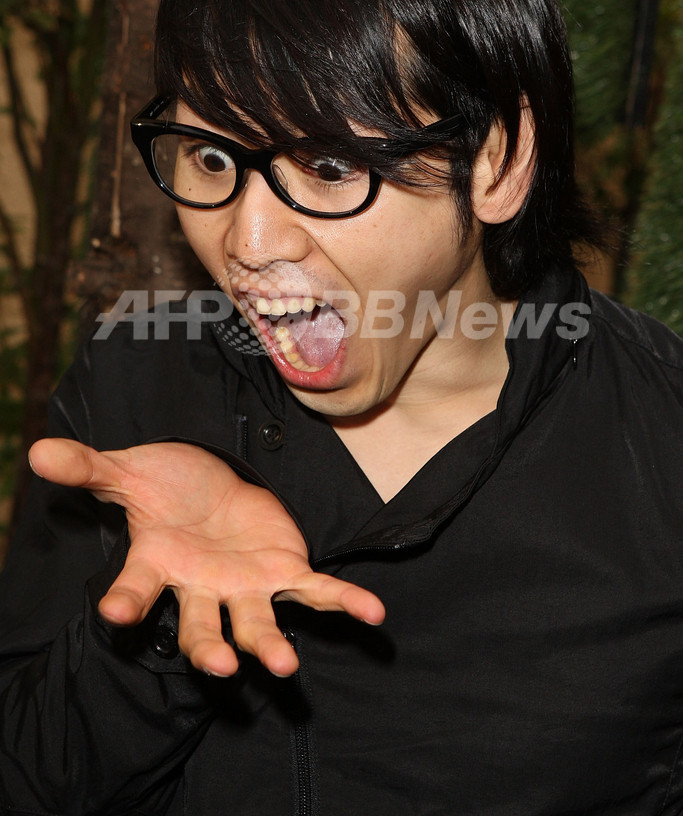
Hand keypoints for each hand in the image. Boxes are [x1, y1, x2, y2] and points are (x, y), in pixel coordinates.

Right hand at [28, 439, 384, 677]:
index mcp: (158, 565)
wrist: (212, 479)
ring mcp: (244, 587)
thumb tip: (38, 451)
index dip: (127, 602)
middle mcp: (200, 588)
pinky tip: (373, 614)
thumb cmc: (166, 483)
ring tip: (285, 664)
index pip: (136, 589)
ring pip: (254, 624)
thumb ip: (90, 467)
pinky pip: (316, 592)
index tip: (115, 614)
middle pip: (200, 628)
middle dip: (208, 648)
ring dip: (269, 645)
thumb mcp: (129, 470)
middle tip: (220, 667)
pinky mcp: (283, 573)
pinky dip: (344, 602)